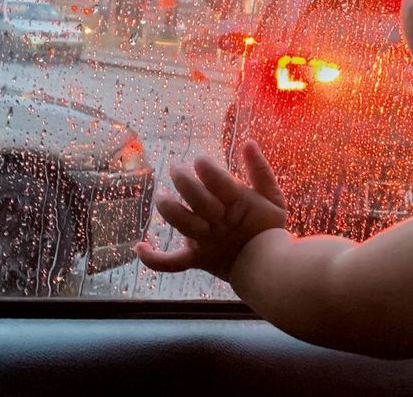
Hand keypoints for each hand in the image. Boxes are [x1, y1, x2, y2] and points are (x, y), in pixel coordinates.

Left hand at [135, 139, 288, 281]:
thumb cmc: (270, 230)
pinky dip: (154, 259)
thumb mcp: (273, 197)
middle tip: (175, 167)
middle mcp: (219, 222)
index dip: (206, 168)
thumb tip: (248, 142)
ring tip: (161, 195)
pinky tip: (139, 247)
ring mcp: (206, 242)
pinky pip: (172, 263)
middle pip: (197, 198)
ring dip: (168, 207)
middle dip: (183, 179)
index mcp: (237, 203)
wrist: (270, 270)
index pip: (219, 181)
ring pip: (182, 223)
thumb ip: (260, 170)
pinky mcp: (197, 259)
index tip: (199, 160)